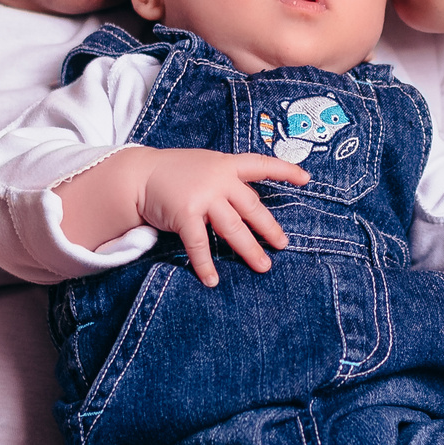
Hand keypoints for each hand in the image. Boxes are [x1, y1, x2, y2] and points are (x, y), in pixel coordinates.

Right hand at [131, 149, 308, 285]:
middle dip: (269, 228)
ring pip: (233, 228)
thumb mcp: (204, 166)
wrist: (138, 175)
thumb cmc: (173, 173)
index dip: (284, 171)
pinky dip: (206, 264)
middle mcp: (218, 179)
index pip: (261, 164)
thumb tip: (249, 206)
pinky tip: (212, 280)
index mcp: (226, 165)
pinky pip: (200, 244)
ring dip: (249, 250)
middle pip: (252, 207)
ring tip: (263, 267)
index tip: (306, 179)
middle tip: (282, 245)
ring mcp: (203, 197)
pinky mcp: (185, 214)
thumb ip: (226, 181)